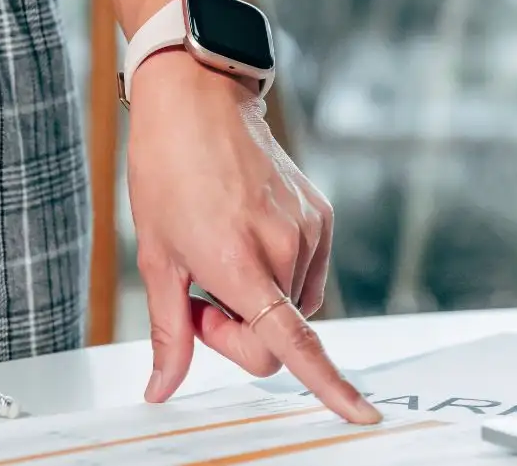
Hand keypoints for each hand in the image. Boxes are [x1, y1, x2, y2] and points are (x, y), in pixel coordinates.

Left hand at [126, 49, 380, 424]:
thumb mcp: (156, 258)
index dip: (328, 385)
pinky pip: (306, 271)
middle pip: (275, 335)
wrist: (196, 102)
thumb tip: (162, 388)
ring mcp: (308, 229)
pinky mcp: (320, 215)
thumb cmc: (167, 171)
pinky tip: (246, 237)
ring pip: (291, 304)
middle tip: (198, 292)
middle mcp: (284, 248)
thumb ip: (168, 332)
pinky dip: (278, 272)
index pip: (292, 341)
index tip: (361, 415)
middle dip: (236, 330)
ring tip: (220, 252)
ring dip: (257, 298)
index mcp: (240, 263)